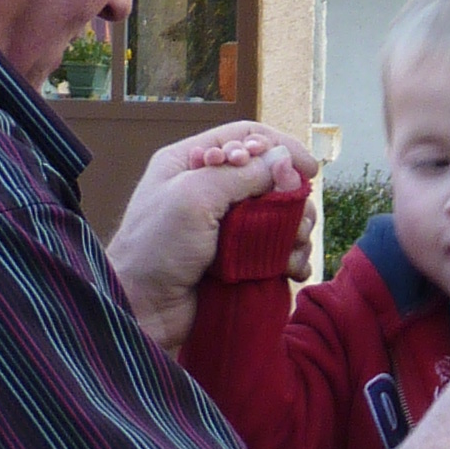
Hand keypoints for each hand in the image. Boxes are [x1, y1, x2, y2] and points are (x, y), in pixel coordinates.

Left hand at [104, 126, 315, 347]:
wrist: (141, 310)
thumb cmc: (156, 247)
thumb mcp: (194, 198)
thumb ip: (241, 174)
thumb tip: (284, 161)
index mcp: (191, 162)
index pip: (246, 137)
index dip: (280, 147)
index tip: (309, 169)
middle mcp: (210, 190)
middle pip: (269, 176)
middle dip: (292, 196)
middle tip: (298, 220)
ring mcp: (224, 227)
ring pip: (278, 215)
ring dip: (296, 229)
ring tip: (293, 248)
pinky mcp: (236, 260)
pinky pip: (276, 249)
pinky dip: (291, 257)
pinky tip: (293, 269)